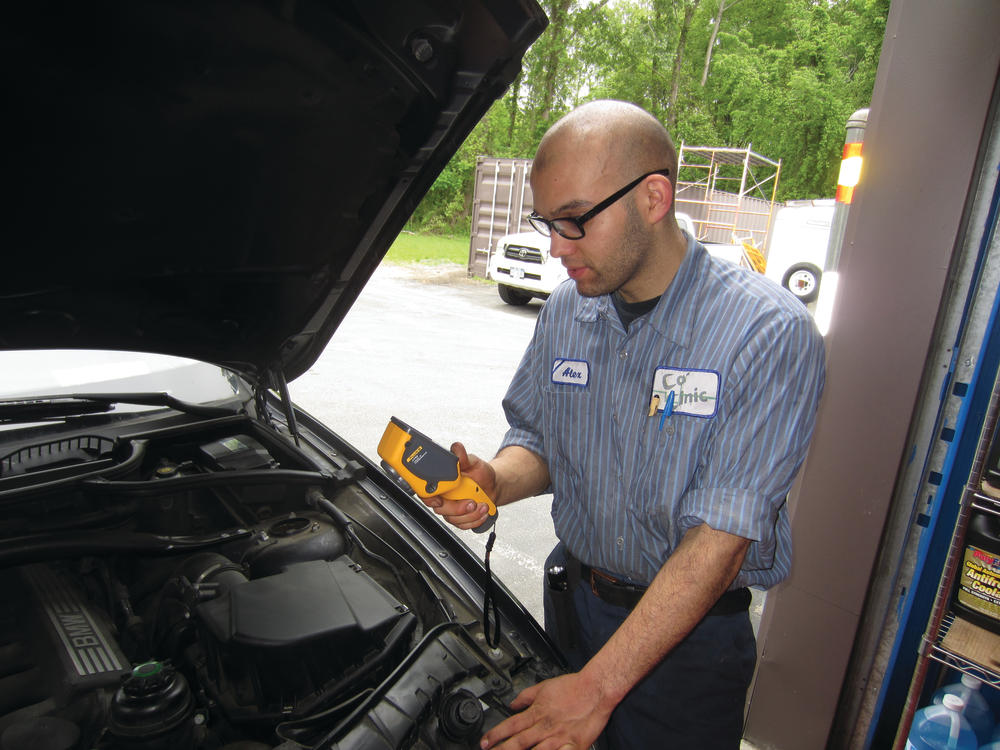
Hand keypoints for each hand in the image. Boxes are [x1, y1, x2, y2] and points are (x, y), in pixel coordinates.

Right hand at [421, 442, 497, 530]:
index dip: (430, 499)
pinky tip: (482, 513)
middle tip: (471, 502)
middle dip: (457, 509)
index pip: (427, 493)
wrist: (493, 485)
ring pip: (453, 519)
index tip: (441, 500)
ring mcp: (452, 508)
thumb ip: (463, 457)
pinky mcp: (461, 517)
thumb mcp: (473, 462)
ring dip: (470, 515)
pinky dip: (474, 521)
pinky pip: (463, 524)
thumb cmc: (480, 473)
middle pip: (440, 509)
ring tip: (482, 506)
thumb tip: (457, 447)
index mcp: (442, 482)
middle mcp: (445, 496)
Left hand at [480, 672, 612, 748]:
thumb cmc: (572, 687)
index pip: (511, 725)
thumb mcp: (544, 687)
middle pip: (519, 742)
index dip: (496, 735)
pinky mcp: (574, 746)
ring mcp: (559, 738)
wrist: (595, 689)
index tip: (484, 742)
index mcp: (537, 713)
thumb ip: (526, 697)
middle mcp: (545, 727)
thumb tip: (513, 703)